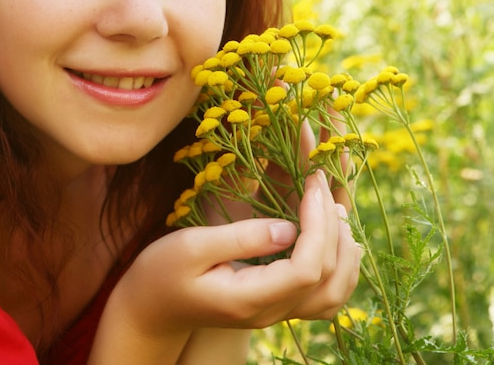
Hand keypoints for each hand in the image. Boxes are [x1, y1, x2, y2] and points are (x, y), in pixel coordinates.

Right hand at [90, 171, 359, 363]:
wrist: (150, 308)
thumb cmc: (161, 272)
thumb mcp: (192, 247)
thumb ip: (240, 239)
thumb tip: (289, 228)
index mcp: (250, 299)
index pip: (307, 269)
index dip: (318, 224)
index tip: (311, 183)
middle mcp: (270, 312)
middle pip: (327, 278)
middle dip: (332, 225)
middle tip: (320, 182)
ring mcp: (276, 311)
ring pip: (334, 293)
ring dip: (343, 248)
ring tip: (334, 207)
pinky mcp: (275, 301)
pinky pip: (323, 294)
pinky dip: (339, 265)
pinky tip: (335, 236)